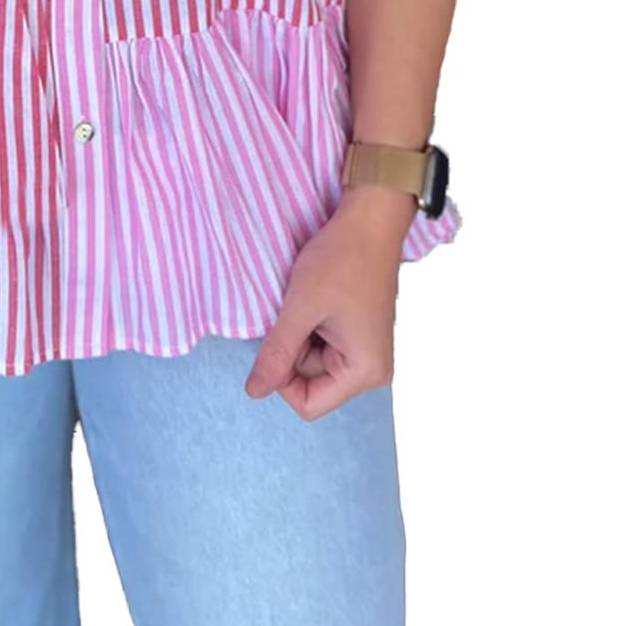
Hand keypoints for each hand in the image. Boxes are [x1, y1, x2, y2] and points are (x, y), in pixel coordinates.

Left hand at [242, 188, 412, 419]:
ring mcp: (366, 353)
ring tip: (311, 300)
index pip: (308, 404)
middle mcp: (371, 371)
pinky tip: (318, 299)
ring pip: (311, 363)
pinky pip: (322, 346)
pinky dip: (310, 326)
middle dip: (293, 349)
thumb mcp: (301, 307)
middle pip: (310, 383)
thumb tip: (254, 393)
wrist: (369, 220)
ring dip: (300, 334)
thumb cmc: (341, 259)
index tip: (281, 335)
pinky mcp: (358, 336)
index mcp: (364, 372)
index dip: (282, 377)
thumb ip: (277, 353)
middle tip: (299, 310)